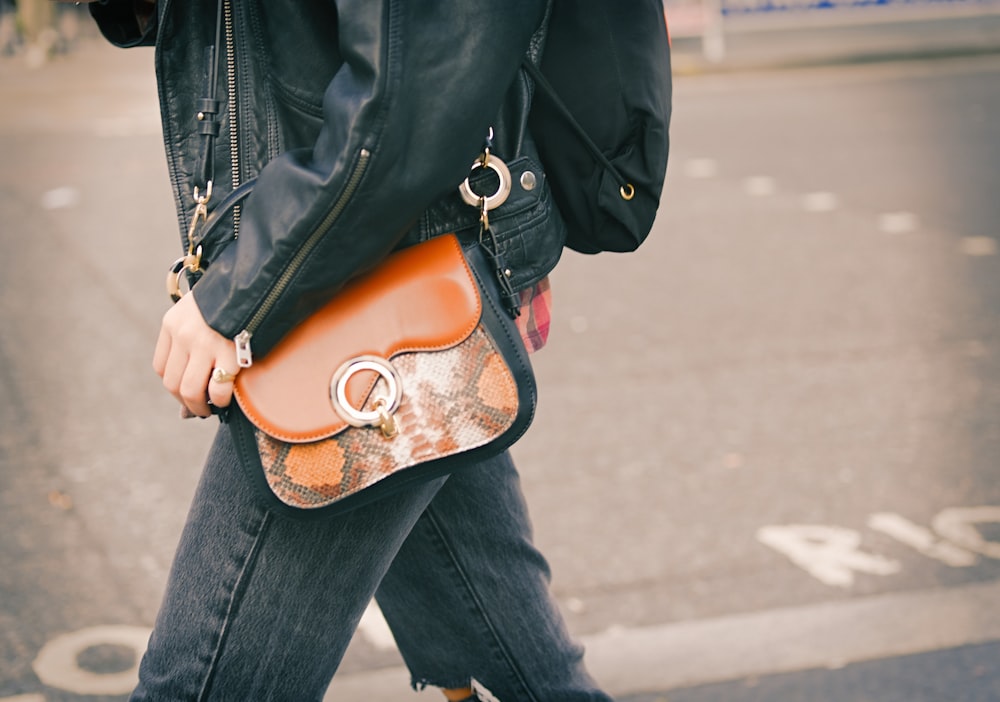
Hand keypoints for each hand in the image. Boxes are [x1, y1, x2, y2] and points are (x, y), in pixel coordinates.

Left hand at [153, 293, 238, 417]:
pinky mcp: (229, 353)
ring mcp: (205, 344)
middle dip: (186, 402)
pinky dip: (220, 400)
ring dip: (200, 407)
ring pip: (190, 390)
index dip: (174, 386)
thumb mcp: (200, 311)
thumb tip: (188, 389)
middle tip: (200, 409)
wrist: (258, 281)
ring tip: (210, 410)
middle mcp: (183, 334)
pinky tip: (226, 399)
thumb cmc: (233, 298)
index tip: (187, 392)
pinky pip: (218, 389)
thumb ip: (191, 341)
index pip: (161, 367)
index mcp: (173, 322)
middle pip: (172, 383)